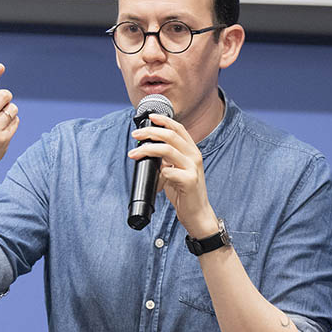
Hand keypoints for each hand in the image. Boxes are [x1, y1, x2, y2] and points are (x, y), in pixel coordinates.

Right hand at [0, 63, 18, 180]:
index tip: (1, 67)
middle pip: (2, 97)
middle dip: (5, 96)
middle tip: (2, 101)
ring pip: (12, 109)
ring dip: (10, 110)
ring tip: (2, 117)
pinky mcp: (3, 139)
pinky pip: (15, 121)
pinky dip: (12, 121)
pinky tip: (4, 128)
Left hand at [129, 112, 216, 237]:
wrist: (197, 213)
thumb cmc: (184, 191)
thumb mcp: (174, 170)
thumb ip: (165, 159)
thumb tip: (146, 151)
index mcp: (191, 151)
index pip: (179, 128)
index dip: (164, 120)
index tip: (150, 117)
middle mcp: (194, 156)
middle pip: (170, 135)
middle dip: (150, 132)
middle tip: (135, 135)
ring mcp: (193, 168)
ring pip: (167, 150)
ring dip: (147, 149)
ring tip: (134, 154)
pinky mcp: (190, 181)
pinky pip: (169, 172)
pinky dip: (158, 174)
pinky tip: (155, 181)